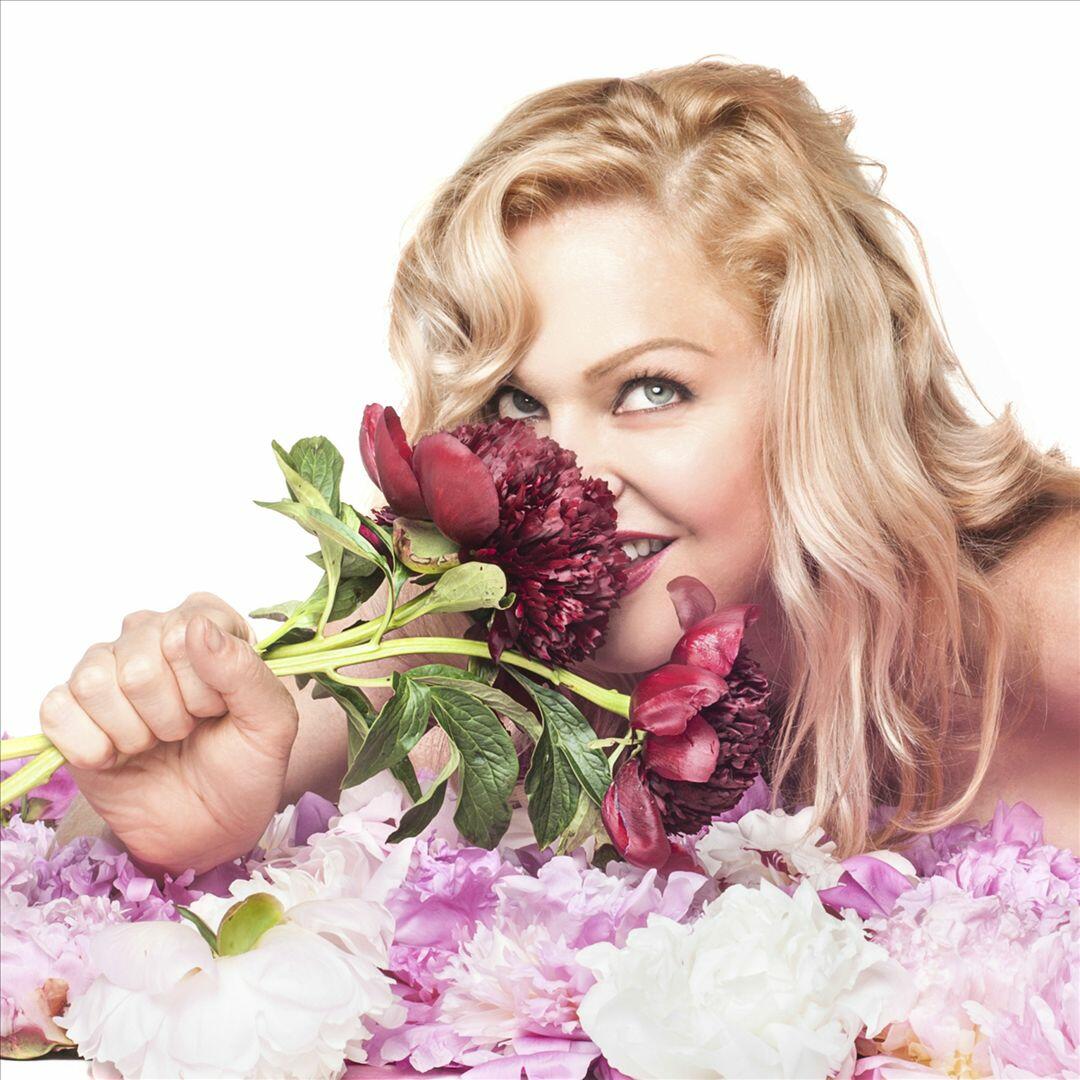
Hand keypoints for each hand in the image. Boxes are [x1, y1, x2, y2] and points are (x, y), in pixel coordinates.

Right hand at [39, 592, 298, 874]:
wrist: (208, 828)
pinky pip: (56, 710)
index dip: (206, 684)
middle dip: (171, 714)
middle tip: (187, 732)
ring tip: (156, 743)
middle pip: (138, 660)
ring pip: (93, 682)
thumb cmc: (244, 766)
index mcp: (206, 623)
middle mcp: (150, 634)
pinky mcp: (68, 708)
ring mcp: (106, 669)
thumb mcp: (272, 722)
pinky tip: (117, 757)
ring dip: (132, 732)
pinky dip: (90, 747)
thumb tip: (195, 628)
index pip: (185, 630)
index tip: (220, 708)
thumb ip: (244, 670)